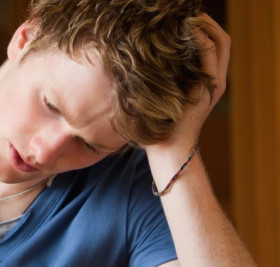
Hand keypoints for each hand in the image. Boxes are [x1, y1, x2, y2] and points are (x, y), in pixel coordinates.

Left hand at [146, 13, 229, 151]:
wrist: (167, 147)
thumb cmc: (158, 123)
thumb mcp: (163, 94)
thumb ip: (166, 77)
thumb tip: (149, 57)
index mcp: (208, 81)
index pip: (216, 44)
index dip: (205, 27)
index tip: (186, 18)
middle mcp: (216, 80)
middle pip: (223, 39)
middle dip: (208, 22)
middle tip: (189, 13)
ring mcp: (214, 84)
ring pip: (221, 43)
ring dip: (205, 25)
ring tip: (188, 17)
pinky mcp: (207, 88)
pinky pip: (209, 55)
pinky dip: (200, 39)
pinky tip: (186, 30)